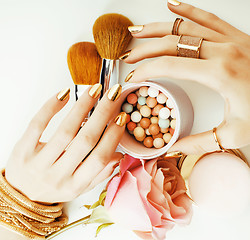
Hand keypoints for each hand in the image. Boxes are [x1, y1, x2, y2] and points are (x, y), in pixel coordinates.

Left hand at [5, 84, 124, 202]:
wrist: (21, 195)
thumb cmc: (53, 188)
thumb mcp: (78, 188)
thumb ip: (99, 174)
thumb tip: (118, 155)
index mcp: (75, 185)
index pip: (99, 158)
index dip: (112, 136)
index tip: (121, 118)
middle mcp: (58, 175)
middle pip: (85, 140)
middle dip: (102, 114)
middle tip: (112, 96)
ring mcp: (38, 163)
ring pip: (65, 130)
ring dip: (82, 107)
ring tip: (94, 91)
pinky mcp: (23, 150)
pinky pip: (37, 124)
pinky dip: (51, 107)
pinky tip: (64, 95)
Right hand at [121, 1, 249, 153]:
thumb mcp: (234, 134)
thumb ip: (200, 143)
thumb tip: (173, 148)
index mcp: (219, 73)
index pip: (169, 66)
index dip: (146, 70)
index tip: (132, 77)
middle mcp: (223, 50)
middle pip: (171, 42)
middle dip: (144, 50)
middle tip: (128, 57)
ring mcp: (231, 39)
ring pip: (185, 26)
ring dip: (157, 27)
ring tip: (137, 31)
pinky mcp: (236, 35)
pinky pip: (207, 17)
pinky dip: (187, 10)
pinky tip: (172, 5)